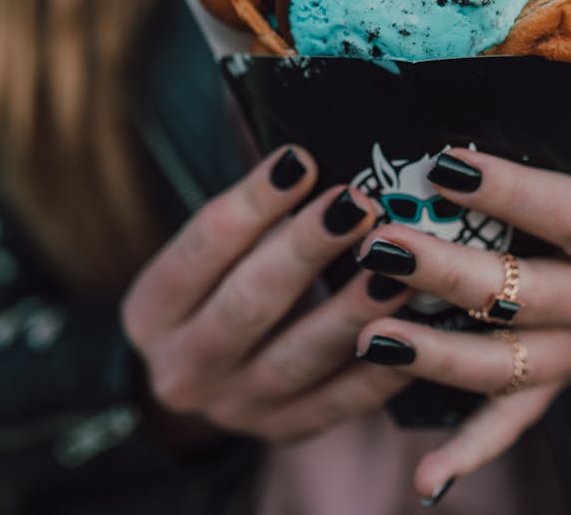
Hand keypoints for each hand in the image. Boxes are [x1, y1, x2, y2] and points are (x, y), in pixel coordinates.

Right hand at [120, 146, 415, 442]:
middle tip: (359, 204)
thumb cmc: (220, 288)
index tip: (302, 158)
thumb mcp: (209, 256)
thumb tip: (307, 140)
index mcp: (153, 310)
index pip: (201, 246)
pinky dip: (383, 366)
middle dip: (307, 250)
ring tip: (397, 267)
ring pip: (299, 358)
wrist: (202, 382)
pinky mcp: (287, 430)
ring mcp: (235, 408)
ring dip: (351, 309)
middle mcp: (183, 366)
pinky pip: (341, 401)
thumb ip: (252, 212)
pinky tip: (417, 327)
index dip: (253, 202)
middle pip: (249, 304)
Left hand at [353, 148, 570, 500]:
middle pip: (525, 294)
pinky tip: (425, 479)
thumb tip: (434, 130)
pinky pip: (510, 425)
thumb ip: (533, 166)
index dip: (508, 191)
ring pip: (506, 364)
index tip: (443, 166)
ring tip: (372, 337)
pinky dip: (467, 453)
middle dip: (448, 272)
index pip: (566, 213)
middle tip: (381, 245)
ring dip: (436, 355)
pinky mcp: (555, 392)